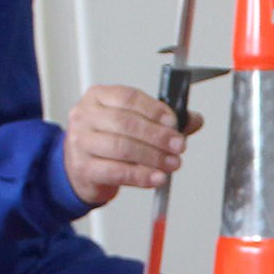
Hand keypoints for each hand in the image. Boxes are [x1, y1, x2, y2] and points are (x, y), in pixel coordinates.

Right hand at [62, 84, 198, 208]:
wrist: (79, 169)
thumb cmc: (106, 140)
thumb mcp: (131, 123)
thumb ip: (161, 121)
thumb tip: (194, 120)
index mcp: (98, 97)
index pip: (128, 97)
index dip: (154, 110)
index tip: (174, 122)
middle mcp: (85, 116)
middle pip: (125, 123)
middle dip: (157, 136)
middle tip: (178, 146)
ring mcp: (81, 142)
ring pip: (121, 147)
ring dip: (152, 157)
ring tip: (172, 163)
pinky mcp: (83, 168)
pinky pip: (116, 172)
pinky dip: (141, 176)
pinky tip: (157, 177)